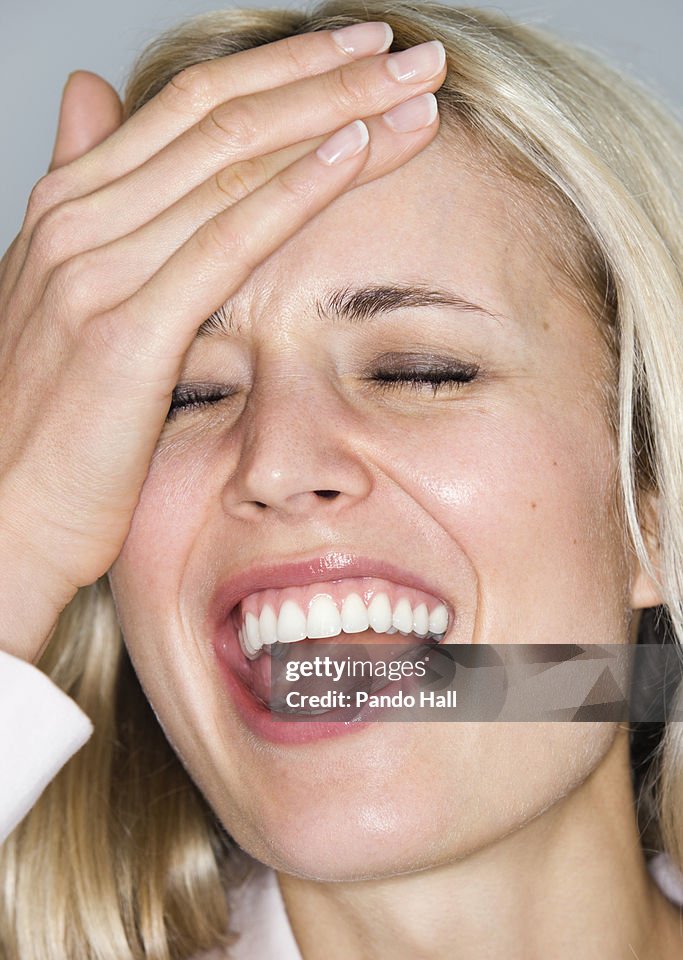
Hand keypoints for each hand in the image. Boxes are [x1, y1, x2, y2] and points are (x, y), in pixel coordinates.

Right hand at [0, 25, 445, 660]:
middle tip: (413, 56)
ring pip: (234, 162)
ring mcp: (98, 270)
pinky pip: (228, 240)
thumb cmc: (48, 425)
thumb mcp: (62, 293)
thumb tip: (92, 96)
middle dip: (327, 74)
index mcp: (70, 207)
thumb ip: (95, 197)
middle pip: (221, 115)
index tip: (359, 52)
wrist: (5, 515)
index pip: (191, 105)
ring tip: (414, 91)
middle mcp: (80, 220)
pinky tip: (358, 150)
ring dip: (335, 116)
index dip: (283, 66)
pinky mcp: (127, 330)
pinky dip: (297, 189)